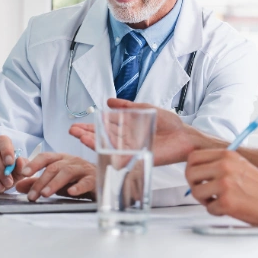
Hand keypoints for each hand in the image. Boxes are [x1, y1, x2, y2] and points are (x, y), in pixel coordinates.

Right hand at [0, 135, 28, 192]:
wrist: (2, 184)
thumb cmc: (11, 174)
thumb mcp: (18, 171)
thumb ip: (22, 166)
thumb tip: (19, 160)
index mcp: (3, 144)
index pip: (3, 141)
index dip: (6, 150)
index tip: (10, 162)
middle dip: (1, 169)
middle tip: (8, 182)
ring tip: (2, 187)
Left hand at [14, 153, 95, 200]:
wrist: (100, 182)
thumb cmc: (76, 179)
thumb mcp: (55, 181)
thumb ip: (37, 182)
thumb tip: (18, 186)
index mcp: (61, 158)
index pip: (46, 157)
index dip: (34, 164)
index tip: (24, 174)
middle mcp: (72, 160)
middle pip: (54, 167)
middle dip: (41, 181)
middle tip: (32, 195)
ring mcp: (83, 168)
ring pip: (67, 172)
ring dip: (55, 183)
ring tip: (45, 194)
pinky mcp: (94, 179)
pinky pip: (86, 181)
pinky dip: (78, 186)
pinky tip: (71, 193)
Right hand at [68, 98, 212, 165]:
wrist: (185, 136)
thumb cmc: (169, 124)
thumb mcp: (145, 109)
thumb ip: (127, 106)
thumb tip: (108, 101)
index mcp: (127, 129)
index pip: (104, 128)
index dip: (91, 127)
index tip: (77, 125)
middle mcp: (126, 140)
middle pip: (102, 138)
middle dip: (87, 134)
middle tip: (72, 131)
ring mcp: (130, 149)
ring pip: (107, 146)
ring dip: (92, 141)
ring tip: (78, 136)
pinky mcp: (137, 156)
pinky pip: (118, 155)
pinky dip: (107, 151)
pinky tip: (96, 147)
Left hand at [185, 149, 257, 225]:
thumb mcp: (238, 164)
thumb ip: (219, 163)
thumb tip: (196, 169)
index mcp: (226, 155)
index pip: (193, 157)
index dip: (191, 169)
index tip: (198, 178)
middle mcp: (224, 166)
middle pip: (190, 173)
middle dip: (194, 185)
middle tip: (205, 193)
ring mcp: (224, 184)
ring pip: (196, 192)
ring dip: (204, 200)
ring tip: (217, 201)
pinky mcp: (226, 202)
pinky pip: (208, 208)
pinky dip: (216, 211)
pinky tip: (228, 209)